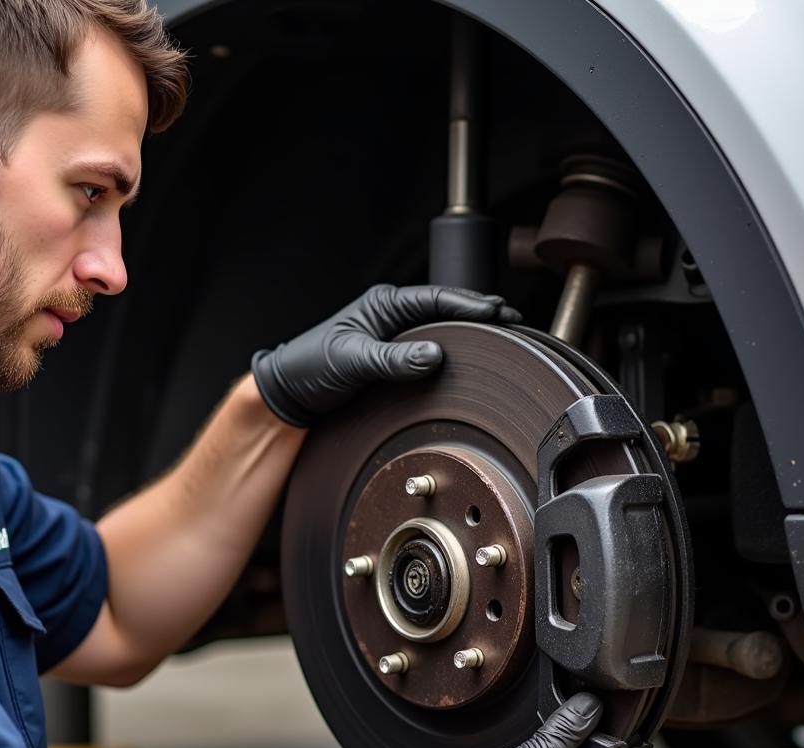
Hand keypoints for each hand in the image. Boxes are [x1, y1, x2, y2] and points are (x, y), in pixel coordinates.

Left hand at [251, 283, 520, 426]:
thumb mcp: (350, 361)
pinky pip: (432, 351)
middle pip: (447, 310)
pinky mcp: (395, 360)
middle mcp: (392, 316)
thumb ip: (391, 359)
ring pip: (442, 329)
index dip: (470, 306)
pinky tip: (472, 359)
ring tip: (504, 336)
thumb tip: (432, 356)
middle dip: (481, 314)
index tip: (499, 313)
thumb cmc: (309, 368)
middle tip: (515, 323)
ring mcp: (395, 337)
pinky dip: (455, 352)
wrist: (288, 393)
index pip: (437, 299)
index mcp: (384, 305)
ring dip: (471, 332)